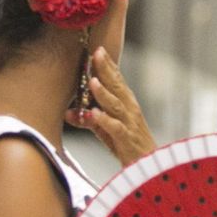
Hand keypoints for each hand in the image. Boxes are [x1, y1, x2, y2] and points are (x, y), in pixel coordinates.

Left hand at [67, 47, 155, 164]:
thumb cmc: (127, 145)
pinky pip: (115, 128)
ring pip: (116, 105)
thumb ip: (88, 120)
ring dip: (103, 93)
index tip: (99, 49)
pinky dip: (104, 120)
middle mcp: (130, 110)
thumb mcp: (106, 130)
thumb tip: (68, 112)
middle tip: (97, 53)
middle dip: (106, 70)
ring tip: (91, 81)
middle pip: (117, 86)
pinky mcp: (127, 140)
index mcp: (126, 104)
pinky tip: (94, 114)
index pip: (117, 80)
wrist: (149, 167)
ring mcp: (129, 124)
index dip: (108, 65)